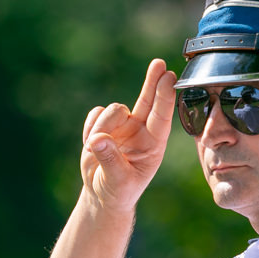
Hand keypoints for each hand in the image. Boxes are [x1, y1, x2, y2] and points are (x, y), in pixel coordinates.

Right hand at [81, 59, 175, 211]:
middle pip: (148, 100)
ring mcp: (123, 126)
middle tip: (159, 63)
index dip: (165, 96)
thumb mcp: (117, 181)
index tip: (168, 77)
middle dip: (153, 81)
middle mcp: (141, 131)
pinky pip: (95, 114)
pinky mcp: (104, 124)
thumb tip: (99, 139)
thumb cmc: (118, 191)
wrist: (102, 194)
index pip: (161, 117)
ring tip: (94, 149)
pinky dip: (90, 127)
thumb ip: (110, 159)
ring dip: (102, 126)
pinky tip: (90, 145)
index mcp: (154, 145)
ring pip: (113, 110)